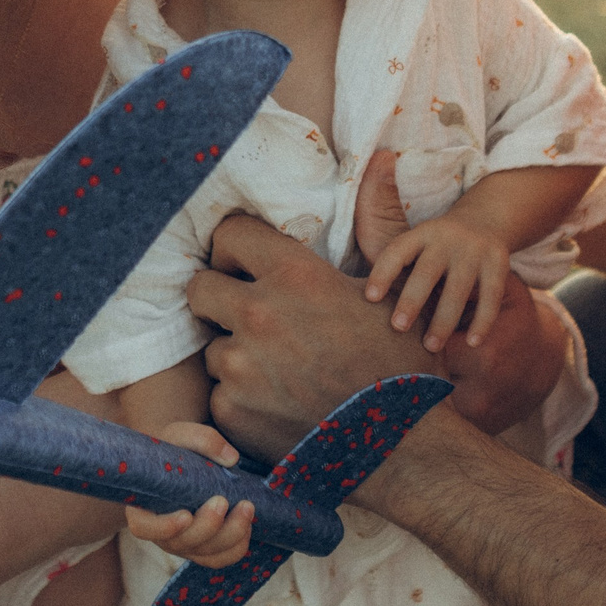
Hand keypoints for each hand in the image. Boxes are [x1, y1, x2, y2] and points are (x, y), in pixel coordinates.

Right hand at [124, 422, 253, 567]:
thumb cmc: (175, 450)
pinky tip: (248, 523)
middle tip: (222, 500)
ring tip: (246, 507)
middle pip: (182, 543)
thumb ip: (202, 440)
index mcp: (143, 507)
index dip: (163, 528)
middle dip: (207, 526)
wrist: (185, 462)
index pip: (143, 528)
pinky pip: (222, 558)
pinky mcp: (204, 550)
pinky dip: (237, 545)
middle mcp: (162, 533)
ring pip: (206, 553)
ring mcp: (184, 544)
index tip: (185, 515)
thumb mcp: (181, 436)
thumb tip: (231, 458)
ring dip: (230, 535)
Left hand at [194, 210, 567, 460]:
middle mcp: (259, 315)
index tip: (245, 265)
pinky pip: (218, 394)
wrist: (406, 450)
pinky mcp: (231, 411)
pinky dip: (240, 400)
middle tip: (249, 318)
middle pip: (199, 288)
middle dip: (218, 299)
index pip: (228, 234)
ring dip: (236, 356)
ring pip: (212, 348)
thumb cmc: (400, 366)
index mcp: (294, 276)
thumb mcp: (385, 289)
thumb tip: (382, 155)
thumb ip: (369, 225)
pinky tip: (279, 406)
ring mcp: (240, 366)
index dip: (234, 249)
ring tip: (280, 373)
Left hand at [363, 209, 513, 351]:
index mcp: (421, 234)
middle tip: (398, 327)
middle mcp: (447, 239)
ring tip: (431, 347)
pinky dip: (482, 321)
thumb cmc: (438, 246)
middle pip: (427, 271)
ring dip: (444, 319)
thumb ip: (397, 267)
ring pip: (458, 288)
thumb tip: (363, 304)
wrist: (487, 217)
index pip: (397, 251)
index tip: (370, 298)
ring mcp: (474, 251)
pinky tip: (473, 343)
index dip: (383, 273)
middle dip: (412, 300)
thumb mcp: (418, 243)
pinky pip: (490, 296)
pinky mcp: (499, 263)